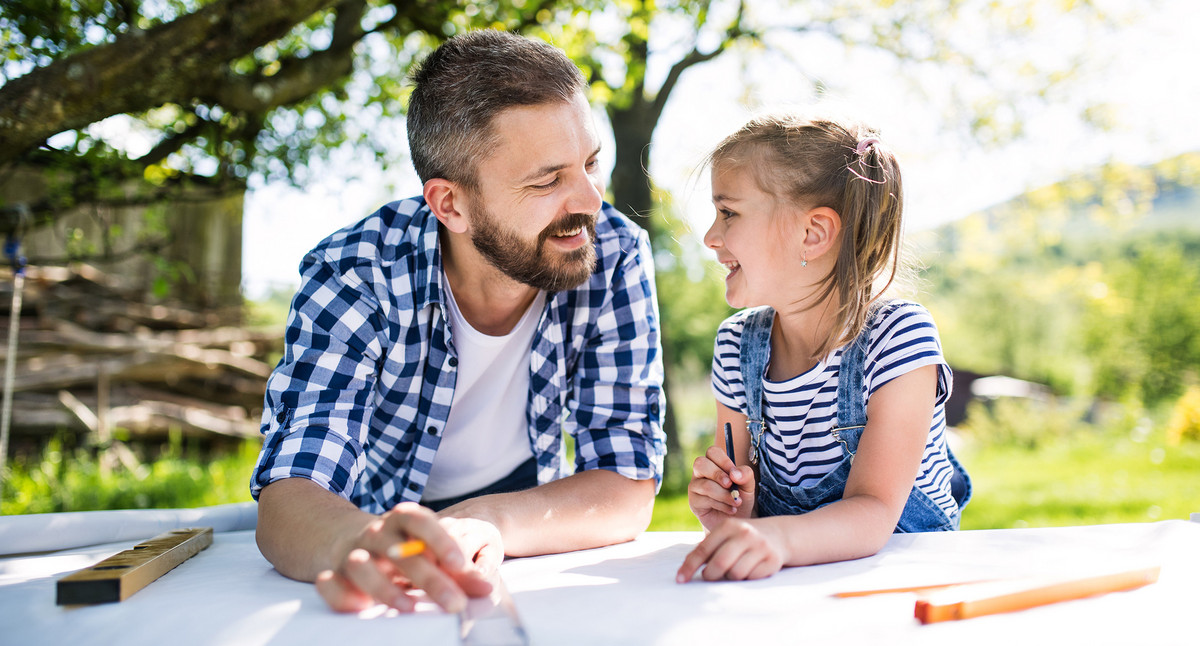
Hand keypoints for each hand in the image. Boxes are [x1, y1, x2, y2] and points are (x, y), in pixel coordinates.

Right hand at [314, 502, 496, 612]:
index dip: (441, 540)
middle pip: (401, 552)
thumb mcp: (427, 550)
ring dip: (385, 586)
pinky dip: (341, 594)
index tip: (461, 563)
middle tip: (454, 603)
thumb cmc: (398, 546)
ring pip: (363, 565)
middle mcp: (377, 533)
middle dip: (429, 578)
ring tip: (408, 606)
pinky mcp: (333, 573)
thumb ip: (457, 569)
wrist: (346, 537)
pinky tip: (360, 606)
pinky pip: (330, 583)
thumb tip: (485, 588)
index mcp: (402, 520)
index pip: (421, 521)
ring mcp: (353, 552)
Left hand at [675, 517, 785, 582]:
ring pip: (735, 574)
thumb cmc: (743, 537)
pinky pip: (751, 578)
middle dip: (710, 576)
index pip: (703, 549)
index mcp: (728, 525)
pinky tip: (750, 569)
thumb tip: (685, 569)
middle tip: (709, 577)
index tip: (680, 579)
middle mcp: (745, 534)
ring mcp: (760, 547)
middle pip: (719, 564)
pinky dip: (746, 578)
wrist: (779, 535)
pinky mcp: (773, 560)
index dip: (690, 566)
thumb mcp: (726, 534)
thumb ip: (707, 548)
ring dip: (730, 577)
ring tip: (733, 569)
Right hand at [688, 445, 755, 531]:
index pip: (712, 452)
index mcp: (714, 463)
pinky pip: (705, 500)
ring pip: (705, 485)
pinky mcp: (694, 502)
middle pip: (700, 463)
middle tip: (731, 485)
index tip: (735, 474)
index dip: (723, 461)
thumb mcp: (748, 486)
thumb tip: (734, 474)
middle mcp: (701, 473)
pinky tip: (731, 510)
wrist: (737, 521)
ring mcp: (695, 487)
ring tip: (736, 502)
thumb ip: (745, 475)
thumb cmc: (741, 498)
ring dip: (723, 494)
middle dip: (717, 474)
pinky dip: (722, 505)